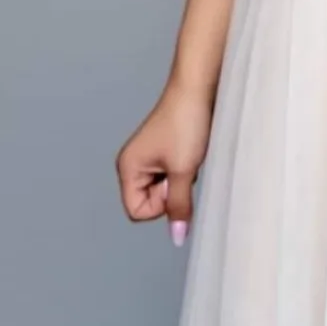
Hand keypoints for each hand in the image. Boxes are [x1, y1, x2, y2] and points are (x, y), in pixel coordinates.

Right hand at [116, 77, 212, 245]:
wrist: (198, 88)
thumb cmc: (186, 123)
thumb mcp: (183, 170)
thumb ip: (178, 206)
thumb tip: (178, 237)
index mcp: (127, 168)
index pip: (137, 212)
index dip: (159, 205)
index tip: (173, 182)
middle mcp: (132, 164)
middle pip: (149, 202)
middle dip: (170, 192)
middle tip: (182, 167)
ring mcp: (148, 158)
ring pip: (164, 190)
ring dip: (180, 180)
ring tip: (188, 156)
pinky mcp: (163, 152)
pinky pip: (172, 176)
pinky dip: (184, 170)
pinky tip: (192, 152)